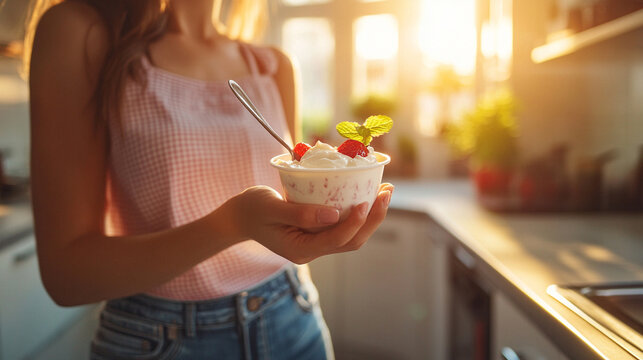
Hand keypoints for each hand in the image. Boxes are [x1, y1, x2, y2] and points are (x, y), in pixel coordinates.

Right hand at [228, 184, 393, 263]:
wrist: (239, 217)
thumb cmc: (251, 209)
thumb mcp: (270, 208)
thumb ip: (299, 213)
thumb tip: (334, 214)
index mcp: (300, 249)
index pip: (336, 240)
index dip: (355, 222)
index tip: (368, 200)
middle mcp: (312, 250)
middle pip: (351, 241)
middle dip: (373, 219)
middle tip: (387, 192)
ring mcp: (316, 244)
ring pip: (351, 236)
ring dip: (371, 216)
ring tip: (385, 191)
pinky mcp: (317, 234)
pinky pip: (343, 227)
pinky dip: (358, 212)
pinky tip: (367, 193)